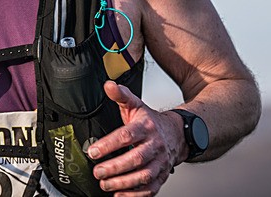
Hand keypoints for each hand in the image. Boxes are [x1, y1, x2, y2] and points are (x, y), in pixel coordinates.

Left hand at [87, 81, 183, 195]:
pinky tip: (120, 195)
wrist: (177, 134)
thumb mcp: (136, 105)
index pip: (127, 136)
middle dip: (115, 167)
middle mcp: (154, 146)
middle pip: (136, 158)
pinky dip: (135, 195)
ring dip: (123, 183)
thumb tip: (108, 85)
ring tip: (105, 184)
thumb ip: (121, 95)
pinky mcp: (161, 176)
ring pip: (143, 176)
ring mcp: (160, 163)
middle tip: (98, 171)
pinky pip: (150, 189)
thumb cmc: (151, 121)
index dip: (109, 145)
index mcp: (146, 127)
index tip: (93, 152)